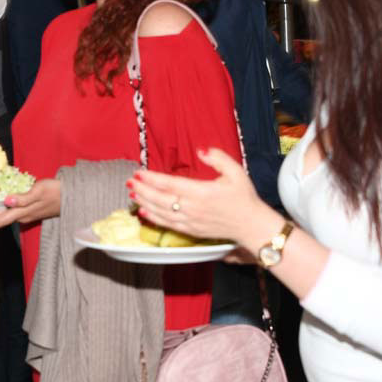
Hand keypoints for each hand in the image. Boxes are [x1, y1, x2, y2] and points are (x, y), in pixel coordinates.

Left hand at [0, 178, 59, 227]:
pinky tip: (2, 195)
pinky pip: (12, 210)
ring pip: (6, 214)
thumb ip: (23, 198)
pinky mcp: (30, 210)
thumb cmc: (55, 191)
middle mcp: (22, 217)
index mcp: (22, 213)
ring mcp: (26, 214)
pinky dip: (4, 205)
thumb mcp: (39, 191)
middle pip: (0, 219)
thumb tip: (6, 201)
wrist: (71, 195)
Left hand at [128, 148, 271, 251]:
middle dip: (142, 189)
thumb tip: (200, 150)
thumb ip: (218, 158)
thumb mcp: (236, 172)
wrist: (251, 225)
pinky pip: (167, 225)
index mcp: (201, 192)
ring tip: (132, 193)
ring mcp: (190, 221)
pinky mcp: (191, 231)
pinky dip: (153, 218)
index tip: (139, 172)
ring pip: (160, 212)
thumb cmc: (244, 198)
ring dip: (144, 202)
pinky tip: (143, 212)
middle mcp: (192, 208)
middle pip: (160, 199)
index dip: (151, 179)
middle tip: (129, 181)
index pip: (170, 184)